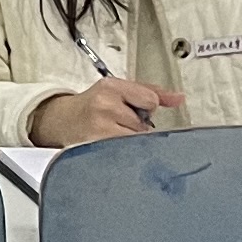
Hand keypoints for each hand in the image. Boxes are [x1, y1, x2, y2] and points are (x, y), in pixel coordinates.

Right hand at [29, 77, 177, 146]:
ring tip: (115, 135)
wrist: (61, 120)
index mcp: (111, 87)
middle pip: (144, 125)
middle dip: (137, 128)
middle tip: (121, 124)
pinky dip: (124, 154)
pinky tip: (113, 148)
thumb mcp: (120, 90)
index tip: (135, 109)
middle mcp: (105, 106)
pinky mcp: (96, 149)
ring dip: (131, 142)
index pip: (150, 100)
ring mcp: (100, 129)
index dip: (146, 108)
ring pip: (137, 142)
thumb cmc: (94, 105)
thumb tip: (180, 98)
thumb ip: (152, 92)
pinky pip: (126, 155)